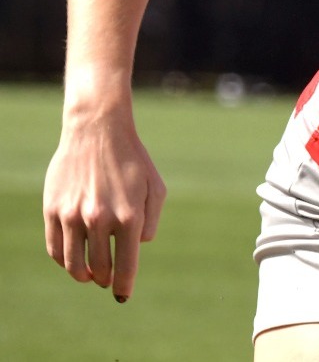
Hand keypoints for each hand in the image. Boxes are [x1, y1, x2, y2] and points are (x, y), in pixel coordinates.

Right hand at [44, 105, 167, 301]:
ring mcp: (73, 215)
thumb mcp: (155, 188)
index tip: (123, 296)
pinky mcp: (53, 210)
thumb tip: (137, 246)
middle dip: (105, 279)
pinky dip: (63, 260)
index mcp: (129, 217)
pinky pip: (55, 248)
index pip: (126, 266)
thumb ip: (151, 221)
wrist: (98, 132)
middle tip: (107, 280)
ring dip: (82, 275)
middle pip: (99, 268)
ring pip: (73, 264)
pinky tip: (72, 259)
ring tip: (89, 275)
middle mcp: (100, 219)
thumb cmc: (133, 161)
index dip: (124, 286)